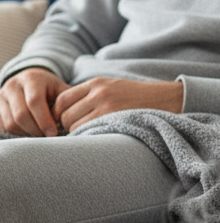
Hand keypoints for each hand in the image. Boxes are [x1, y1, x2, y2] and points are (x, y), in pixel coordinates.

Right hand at [0, 68, 71, 136]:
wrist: (29, 82)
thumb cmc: (50, 90)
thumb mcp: (61, 91)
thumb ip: (68, 103)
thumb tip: (72, 120)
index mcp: (31, 78)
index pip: (34, 101)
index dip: (44, 120)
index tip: (53, 133)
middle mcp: (12, 85)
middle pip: (21, 115)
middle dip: (36, 130)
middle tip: (47, 137)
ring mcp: (0, 96)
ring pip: (11, 124)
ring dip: (26, 133)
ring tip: (39, 134)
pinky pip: (3, 127)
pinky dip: (17, 134)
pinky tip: (28, 131)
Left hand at [53, 78, 183, 131]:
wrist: (165, 99)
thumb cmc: (136, 97)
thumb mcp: (111, 87)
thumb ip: (89, 95)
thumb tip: (63, 112)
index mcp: (96, 83)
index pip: (62, 99)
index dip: (58, 113)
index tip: (62, 123)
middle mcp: (98, 93)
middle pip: (65, 115)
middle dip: (66, 126)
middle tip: (74, 133)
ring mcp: (106, 106)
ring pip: (74, 126)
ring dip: (77, 134)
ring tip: (87, 136)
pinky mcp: (113, 119)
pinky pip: (88, 132)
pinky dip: (86, 137)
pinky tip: (93, 139)